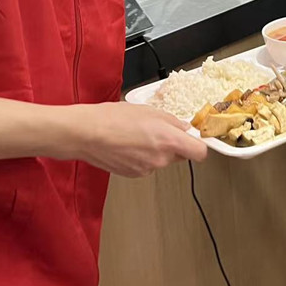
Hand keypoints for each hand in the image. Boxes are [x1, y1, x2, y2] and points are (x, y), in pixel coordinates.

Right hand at [74, 102, 207, 177]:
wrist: (86, 134)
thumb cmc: (113, 118)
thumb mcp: (149, 110)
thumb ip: (172, 121)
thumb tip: (184, 128)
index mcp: (169, 141)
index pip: (200, 153)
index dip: (199, 146)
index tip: (195, 139)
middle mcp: (161, 159)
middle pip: (180, 156)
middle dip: (174, 145)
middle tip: (158, 131)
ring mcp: (147, 169)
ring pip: (162, 160)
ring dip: (156, 150)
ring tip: (137, 135)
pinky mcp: (134, 174)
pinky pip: (147, 165)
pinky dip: (142, 157)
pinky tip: (128, 145)